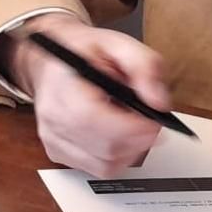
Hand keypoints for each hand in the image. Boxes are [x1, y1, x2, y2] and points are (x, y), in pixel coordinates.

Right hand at [12, 15, 170, 177]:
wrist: (52, 62)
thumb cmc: (83, 52)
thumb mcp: (118, 42)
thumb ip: (143, 65)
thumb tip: (158, 101)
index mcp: (63, 87)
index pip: (93, 120)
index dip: (131, 128)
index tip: (154, 121)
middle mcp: (53, 118)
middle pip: (105, 149)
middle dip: (139, 140)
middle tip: (151, 122)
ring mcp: (53, 139)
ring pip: (105, 165)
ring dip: (130, 150)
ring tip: (132, 125)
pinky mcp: (58, 153)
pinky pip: (98, 168)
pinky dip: (116, 156)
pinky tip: (116, 134)